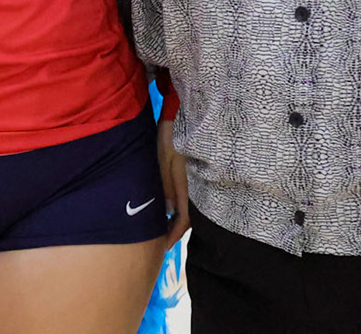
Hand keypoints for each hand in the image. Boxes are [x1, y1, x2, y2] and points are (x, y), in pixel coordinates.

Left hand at [157, 117, 189, 246]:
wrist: (182, 113)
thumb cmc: (172, 135)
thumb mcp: (166, 160)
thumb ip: (167, 185)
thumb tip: (168, 212)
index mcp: (190, 185)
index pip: (185, 218)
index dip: (174, 234)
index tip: (163, 248)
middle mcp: (197, 185)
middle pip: (190, 215)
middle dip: (177, 230)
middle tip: (163, 242)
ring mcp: (197, 179)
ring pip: (191, 205)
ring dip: (179, 218)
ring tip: (165, 227)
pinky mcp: (194, 171)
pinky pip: (190, 194)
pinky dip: (181, 204)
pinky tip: (171, 206)